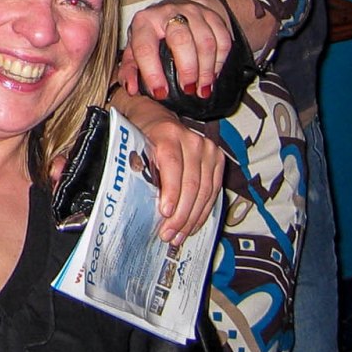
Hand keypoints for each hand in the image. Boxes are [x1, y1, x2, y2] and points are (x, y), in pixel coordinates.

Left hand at [112, 92, 224, 244]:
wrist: (155, 116)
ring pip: (205, 190)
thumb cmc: (141, 135)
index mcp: (167, 133)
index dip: (171, 191)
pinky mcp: (218, 158)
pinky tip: (193, 224)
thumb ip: (139, 170)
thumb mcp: (134, 147)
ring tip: (179, 235)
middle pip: (192, 183)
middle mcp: (191, 139)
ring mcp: (208, 148)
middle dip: (181, 214)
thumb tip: (134, 206)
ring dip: (192, 217)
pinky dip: (204, 210)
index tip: (165, 213)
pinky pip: (214, 190)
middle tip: (169, 234)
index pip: (172, 165)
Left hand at [119, 0, 232, 100]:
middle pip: (181, 39)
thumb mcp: (135, 46)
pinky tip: (213, 75)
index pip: (146, 47)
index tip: (160, 93)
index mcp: (144, 22)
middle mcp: (168, 13)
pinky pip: (222, 40)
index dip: (152, 73)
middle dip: (186, 68)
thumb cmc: (154, 31)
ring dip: (205, 70)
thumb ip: (130, 68)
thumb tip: (131, 88)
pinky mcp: (212, 16)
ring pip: (205, 41)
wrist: (178, 6)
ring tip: (202, 89)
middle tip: (187, 89)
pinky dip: (219, 62)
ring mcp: (193, 12)